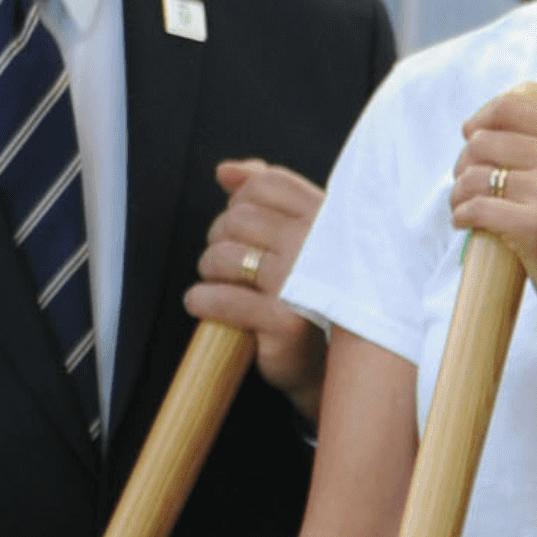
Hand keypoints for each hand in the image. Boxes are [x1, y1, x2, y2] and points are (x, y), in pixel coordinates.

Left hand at [186, 158, 329, 417]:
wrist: (334, 366)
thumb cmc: (315, 296)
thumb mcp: (302, 239)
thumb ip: (267, 197)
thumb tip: (226, 170)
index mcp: (331, 218)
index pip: (268, 184)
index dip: (242, 201)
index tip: (242, 227)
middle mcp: (321, 244)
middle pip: (239, 217)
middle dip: (221, 238)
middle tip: (228, 261)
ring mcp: (303, 281)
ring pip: (224, 254)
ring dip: (209, 269)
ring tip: (220, 282)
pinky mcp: (285, 320)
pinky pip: (222, 298)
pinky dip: (202, 300)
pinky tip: (204, 304)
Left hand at [449, 89, 536, 353]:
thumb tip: (475, 129)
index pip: (508, 106)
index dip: (478, 121)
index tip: (472, 140)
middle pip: (480, 141)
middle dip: (463, 165)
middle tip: (470, 187)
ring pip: (471, 176)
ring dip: (457, 195)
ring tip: (465, 208)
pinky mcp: (534, 224)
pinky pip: (474, 208)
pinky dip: (460, 216)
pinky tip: (464, 223)